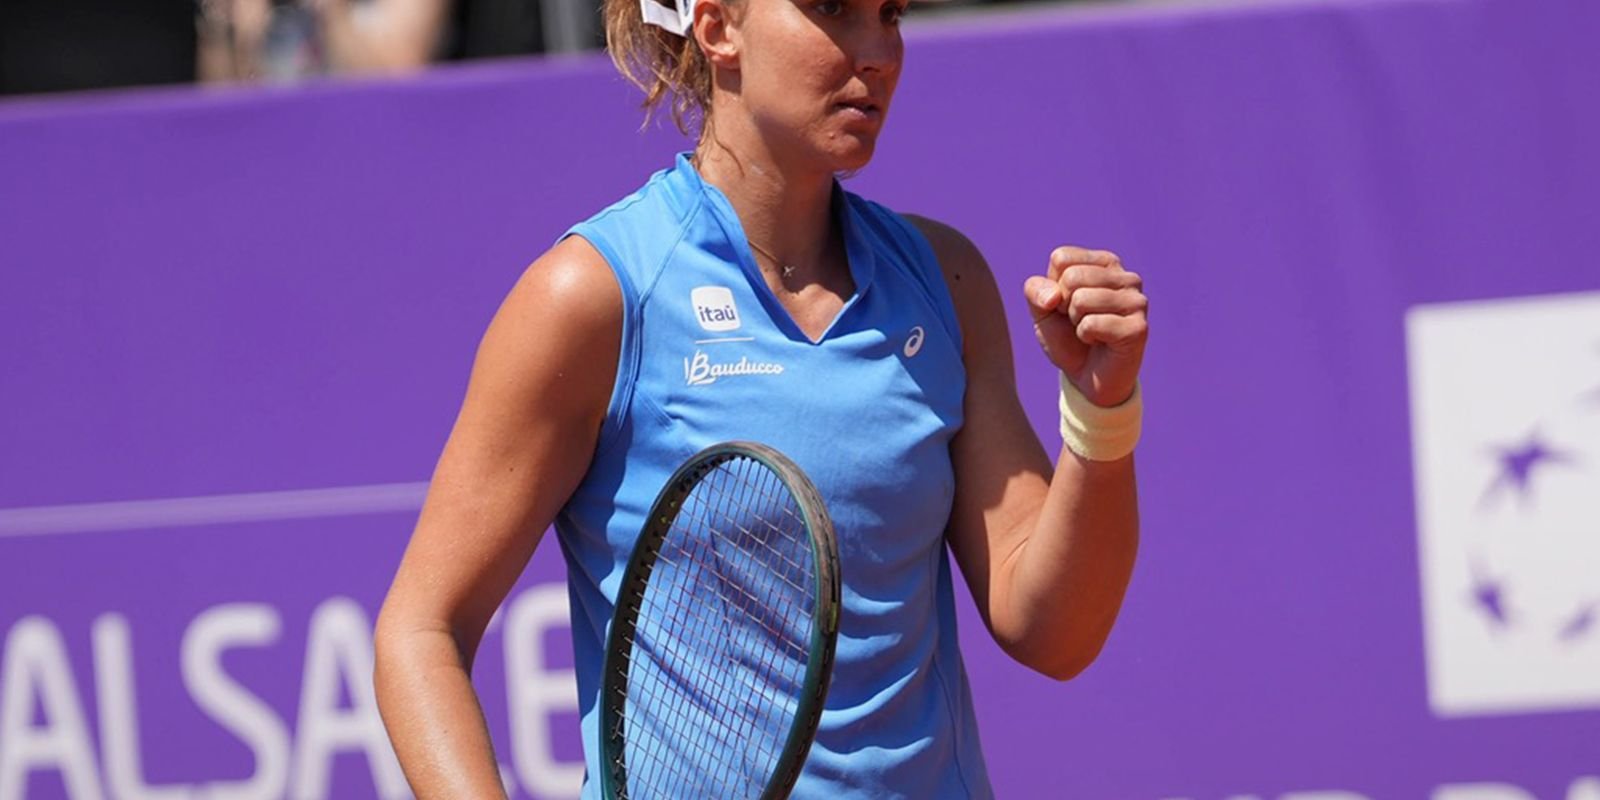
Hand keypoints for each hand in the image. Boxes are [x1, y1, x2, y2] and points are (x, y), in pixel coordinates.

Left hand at [1023, 246, 1147, 406]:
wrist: (1088, 378)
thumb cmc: (1067, 338)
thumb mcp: (1041, 311)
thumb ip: (1035, 291)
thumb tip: (1053, 296)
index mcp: (1105, 263)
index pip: (1061, 258)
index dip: (1054, 287)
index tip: (1067, 306)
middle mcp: (1127, 277)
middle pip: (1071, 277)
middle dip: (1064, 306)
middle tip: (1079, 322)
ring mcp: (1136, 301)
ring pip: (1081, 299)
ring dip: (1076, 323)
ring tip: (1090, 332)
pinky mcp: (1138, 327)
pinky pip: (1091, 324)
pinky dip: (1086, 337)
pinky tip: (1100, 342)